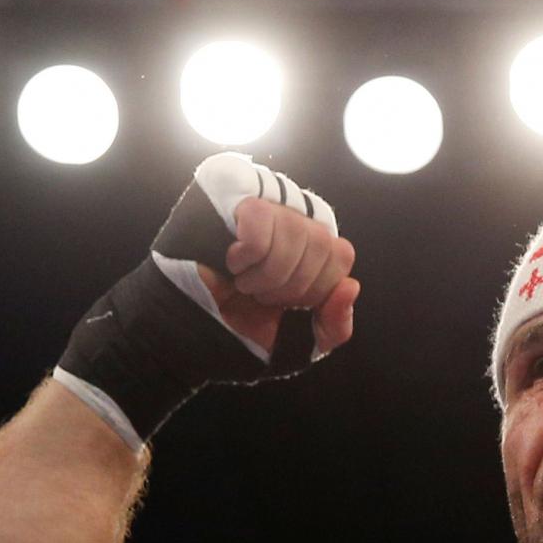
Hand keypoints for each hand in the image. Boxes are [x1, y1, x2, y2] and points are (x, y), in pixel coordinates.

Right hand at [197, 198, 357, 356]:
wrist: (191, 329)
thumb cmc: (242, 328)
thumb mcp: (299, 342)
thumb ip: (334, 326)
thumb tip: (351, 287)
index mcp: (312, 249)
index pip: (341, 253)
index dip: (317, 287)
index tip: (288, 304)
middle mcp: (293, 220)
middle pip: (323, 243)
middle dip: (292, 286)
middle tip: (261, 295)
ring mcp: (265, 207)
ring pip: (295, 232)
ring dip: (267, 275)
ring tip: (244, 283)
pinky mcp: (234, 201)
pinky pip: (262, 223)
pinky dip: (248, 256)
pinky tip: (231, 263)